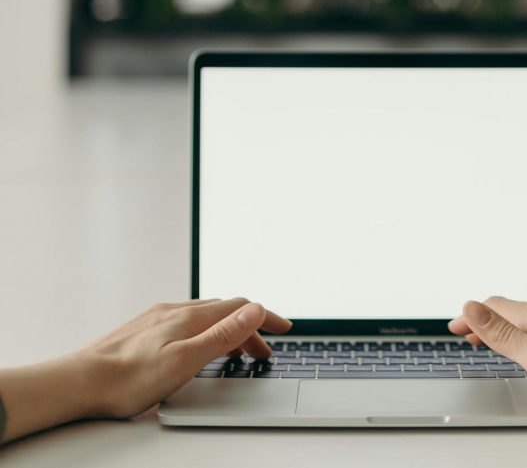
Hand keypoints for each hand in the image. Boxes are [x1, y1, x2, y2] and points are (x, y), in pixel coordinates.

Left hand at [78, 298, 291, 417]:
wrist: (78, 382)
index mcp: (189, 317)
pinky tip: (197, 347)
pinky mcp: (144, 329)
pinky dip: (205, 332)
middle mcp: (174, 311)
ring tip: (236, 353)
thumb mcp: (186, 360)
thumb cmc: (129, 379)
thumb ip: (223, 334)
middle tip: (263, 352)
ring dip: (227, 331)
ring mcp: (157, 318)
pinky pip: (186, 323)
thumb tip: (255, 308)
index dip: (266, 317)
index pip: (240, 307)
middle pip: (224, 311)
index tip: (285, 327)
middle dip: (250, 328)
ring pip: (204, 317)